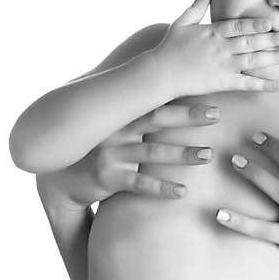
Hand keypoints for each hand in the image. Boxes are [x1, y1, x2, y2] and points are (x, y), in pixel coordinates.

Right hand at [35, 102, 219, 209]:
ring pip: (152, 153)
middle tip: (216, 114)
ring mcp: (111, 153)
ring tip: (207, 155)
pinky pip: (138, 184)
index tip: (210, 89)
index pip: (156, 99)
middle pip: (157, 119)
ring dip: (182, 154)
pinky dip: (161, 188)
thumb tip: (171, 87)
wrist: (62, 175)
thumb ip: (140, 111)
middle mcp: (117, 129)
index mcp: (122, 114)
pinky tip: (182, 192)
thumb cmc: (100, 147)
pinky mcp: (106, 178)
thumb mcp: (116, 125)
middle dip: (188, 116)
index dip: (182, 94)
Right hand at [152, 0, 278, 95]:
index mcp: (213, 32)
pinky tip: (277, 85)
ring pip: (253, 60)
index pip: (239, 26)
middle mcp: (221, 48)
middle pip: (251, 42)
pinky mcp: (223, 82)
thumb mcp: (181, 23)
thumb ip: (196, 7)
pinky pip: (247, 83)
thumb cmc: (169, 48)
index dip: (256, 24)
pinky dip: (262, 85)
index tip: (271, 22)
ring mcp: (224, 65)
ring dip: (272, 57)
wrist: (160, 73)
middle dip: (271, 38)